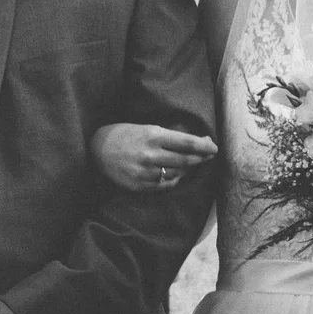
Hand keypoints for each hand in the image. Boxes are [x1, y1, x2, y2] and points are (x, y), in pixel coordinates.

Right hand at [93, 123, 217, 192]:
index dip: (204, 146)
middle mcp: (151, 155)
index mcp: (153, 137)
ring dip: (188, 169)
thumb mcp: (148, 128)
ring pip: (178, 174)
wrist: (98, 149)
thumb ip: (172, 136)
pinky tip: (176, 174)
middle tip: (210, 155)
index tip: (214, 147)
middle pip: (186, 160)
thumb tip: (201, 141)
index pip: (187, 143)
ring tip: (192, 163)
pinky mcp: (141, 185)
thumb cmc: (126, 135)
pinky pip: (166, 185)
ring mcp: (146, 172)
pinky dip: (174, 180)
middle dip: (201, 158)